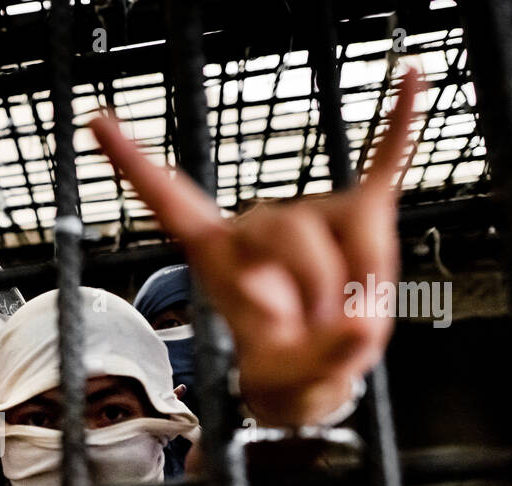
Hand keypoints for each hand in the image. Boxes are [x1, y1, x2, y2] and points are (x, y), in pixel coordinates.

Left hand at [91, 69, 422, 425]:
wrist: (315, 376)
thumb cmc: (284, 368)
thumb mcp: (285, 380)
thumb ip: (317, 359)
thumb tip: (357, 329)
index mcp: (216, 254)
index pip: (170, 202)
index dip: (133, 163)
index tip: (98, 119)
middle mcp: (259, 223)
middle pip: (292, 231)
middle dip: (318, 290)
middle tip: (326, 334)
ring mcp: (310, 216)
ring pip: (355, 229)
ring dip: (365, 284)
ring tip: (353, 319)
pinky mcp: (358, 215)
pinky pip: (384, 165)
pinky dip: (401, 124)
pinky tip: (413, 80)